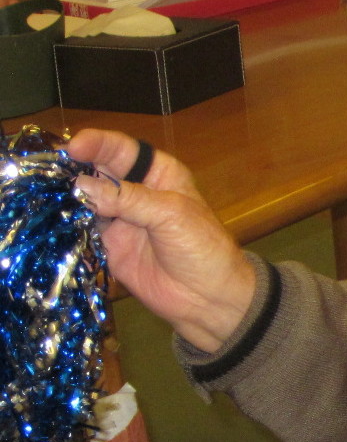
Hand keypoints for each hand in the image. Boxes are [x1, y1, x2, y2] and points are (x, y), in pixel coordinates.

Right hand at [67, 129, 256, 353]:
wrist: (208, 298)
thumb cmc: (202, 249)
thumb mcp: (171, 215)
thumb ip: (128, 199)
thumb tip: (82, 186)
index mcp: (160, 174)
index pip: (124, 150)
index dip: (99, 143)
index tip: (75, 146)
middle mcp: (137, 191)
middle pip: (99, 169)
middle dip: (75, 166)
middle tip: (48, 167)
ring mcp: (121, 217)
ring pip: (87, 197)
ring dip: (67, 193)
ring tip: (44, 188)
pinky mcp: (109, 243)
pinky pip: (83, 226)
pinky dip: (68, 221)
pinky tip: (51, 215)